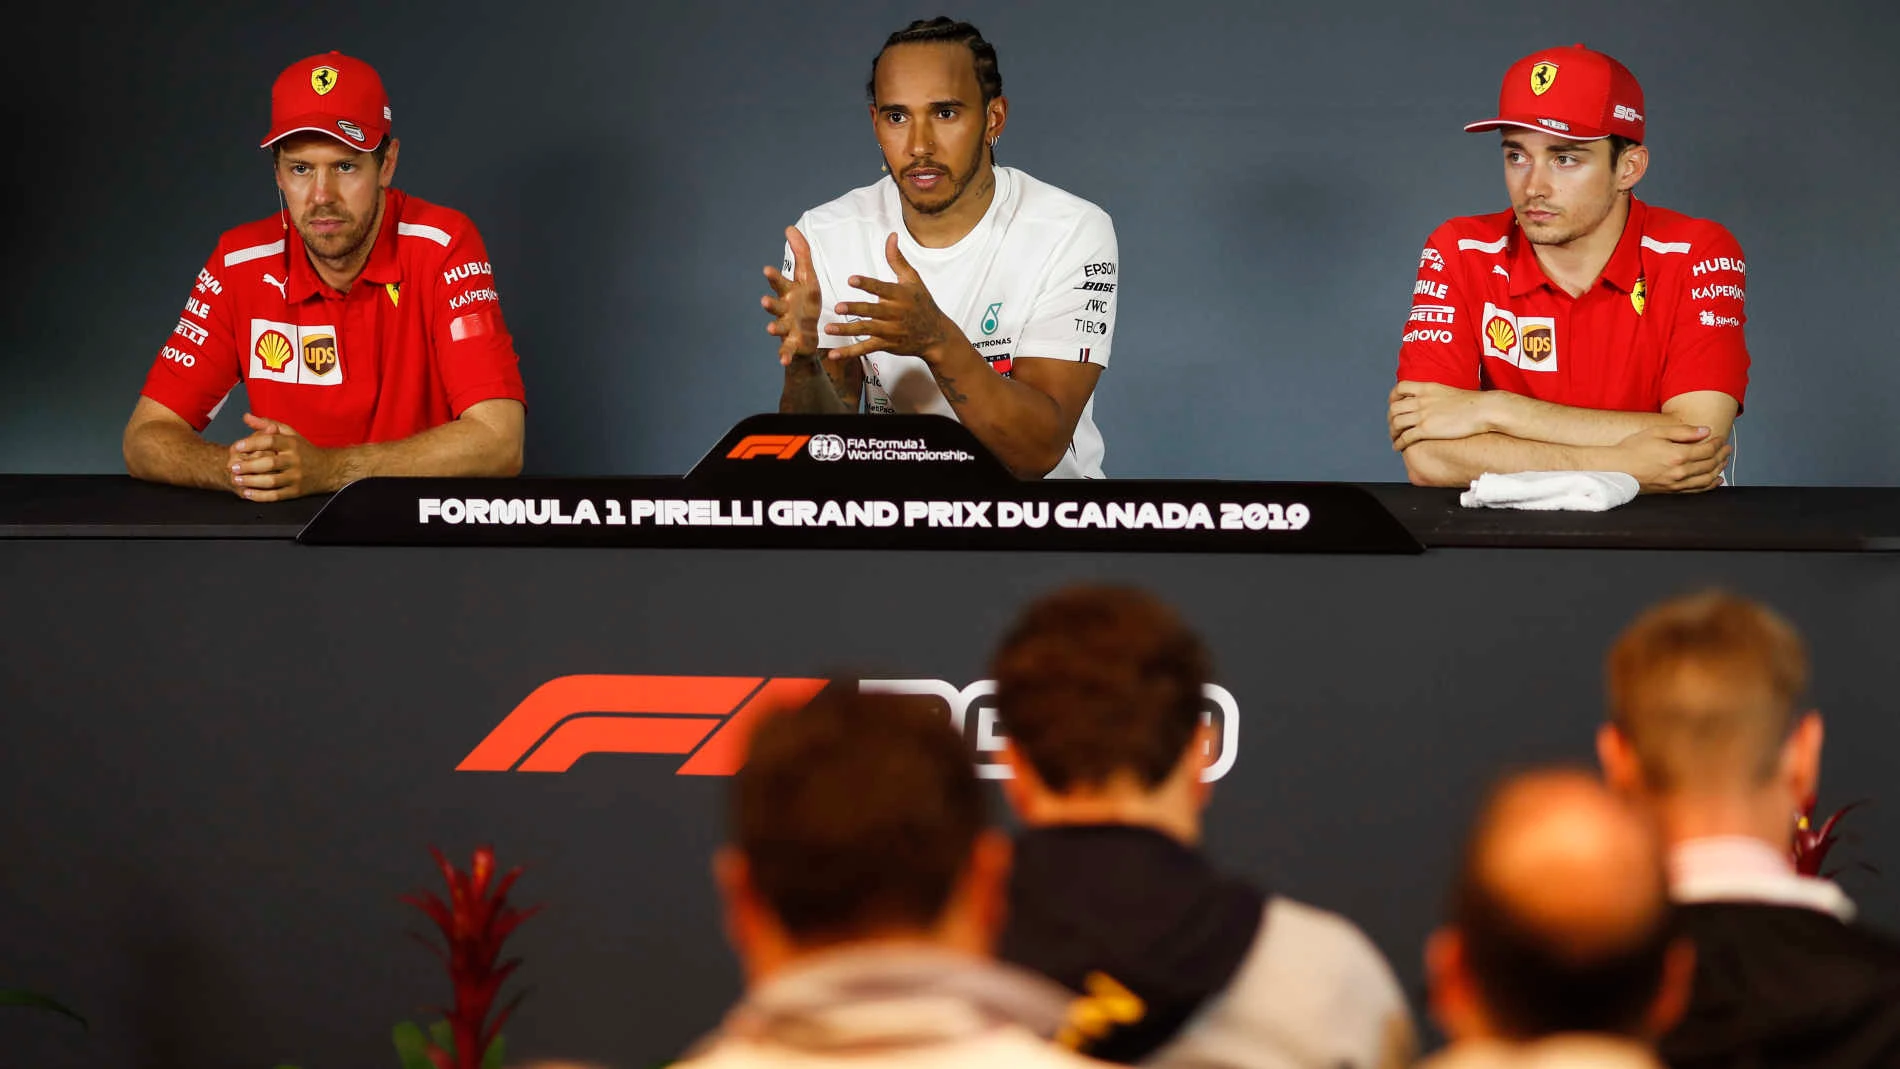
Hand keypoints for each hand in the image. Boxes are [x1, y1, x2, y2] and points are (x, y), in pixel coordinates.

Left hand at [227, 413, 339, 500]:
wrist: (329, 469)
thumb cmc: (305, 450)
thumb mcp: (290, 434)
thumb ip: (267, 425)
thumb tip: (246, 417)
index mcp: (292, 444)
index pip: (270, 441)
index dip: (251, 443)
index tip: (236, 447)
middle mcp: (295, 460)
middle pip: (269, 463)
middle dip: (248, 466)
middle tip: (232, 467)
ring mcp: (296, 477)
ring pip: (271, 481)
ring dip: (252, 481)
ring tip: (237, 480)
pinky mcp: (296, 491)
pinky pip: (276, 495)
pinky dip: (261, 496)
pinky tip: (248, 493)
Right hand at [762, 226, 822, 366]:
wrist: (809, 334)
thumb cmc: (806, 302)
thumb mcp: (808, 277)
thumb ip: (801, 253)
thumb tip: (789, 228)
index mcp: (788, 293)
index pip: (779, 283)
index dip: (773, 277)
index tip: (767, 269)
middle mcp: (784, 310)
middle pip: (775, 305)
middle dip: (770, 303)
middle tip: (764, 301)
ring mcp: (786, 327)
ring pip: (777, 327)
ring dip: (772, 327)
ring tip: (769, 328)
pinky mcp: (792, 344)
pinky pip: (786, 350)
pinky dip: (784, 356)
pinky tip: (783, 361)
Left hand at [824, 233, 958, 362]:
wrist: (936, 335)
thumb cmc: (922, 303)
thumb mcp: (913, 279)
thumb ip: (897, 259)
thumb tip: (891, 236)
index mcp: (900, 295)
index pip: (881, 288)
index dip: (867, 284)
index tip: (851, 280)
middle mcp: (895, 313)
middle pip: (873, 311)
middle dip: (856, 309)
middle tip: (838, 307)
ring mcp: (890, 331)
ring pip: (866, 330)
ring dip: (847, 330)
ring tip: (829, 328)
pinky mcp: (886, 344)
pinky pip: (865, 348)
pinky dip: (849, 352)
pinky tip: (833, 353)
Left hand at [1388, 381, 1495, 449]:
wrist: (1484, 410)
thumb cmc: (1473, 404)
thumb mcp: (1450, 392)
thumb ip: (1437, 396)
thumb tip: (1436, 403)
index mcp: (1427, 388)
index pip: (1401, 388)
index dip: (1393, 397)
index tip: (1393, 405)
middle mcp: (1422, 400)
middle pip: (1394, 408)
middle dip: (1390, 418)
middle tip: (1393, 426)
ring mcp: (1423, 415)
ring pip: (1396, 423)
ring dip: (1392, 432)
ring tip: (1394, 438)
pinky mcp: (1426, 430)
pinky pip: (1405, 437)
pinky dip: (1398, 443)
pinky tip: (1398, 447)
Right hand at [1612, 424, 1731, 493]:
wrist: (1615, 469)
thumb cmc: (1632, 448)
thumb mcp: (1657, 432)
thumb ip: (1683, 431)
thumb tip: (1705, 431)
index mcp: (1678, 455)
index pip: (1707, 449)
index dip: (1717, 442)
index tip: (1719, 437)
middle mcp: (1680, 472)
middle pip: (1710, 464)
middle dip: (1721, 455)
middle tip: (1726, 447)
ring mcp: (1676, 484)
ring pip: (1707, 478)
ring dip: (1719, 469)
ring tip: (1723, 461)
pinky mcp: (1671, 491)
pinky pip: (1697, 490)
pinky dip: (1710, 485)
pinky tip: (1716, 480)